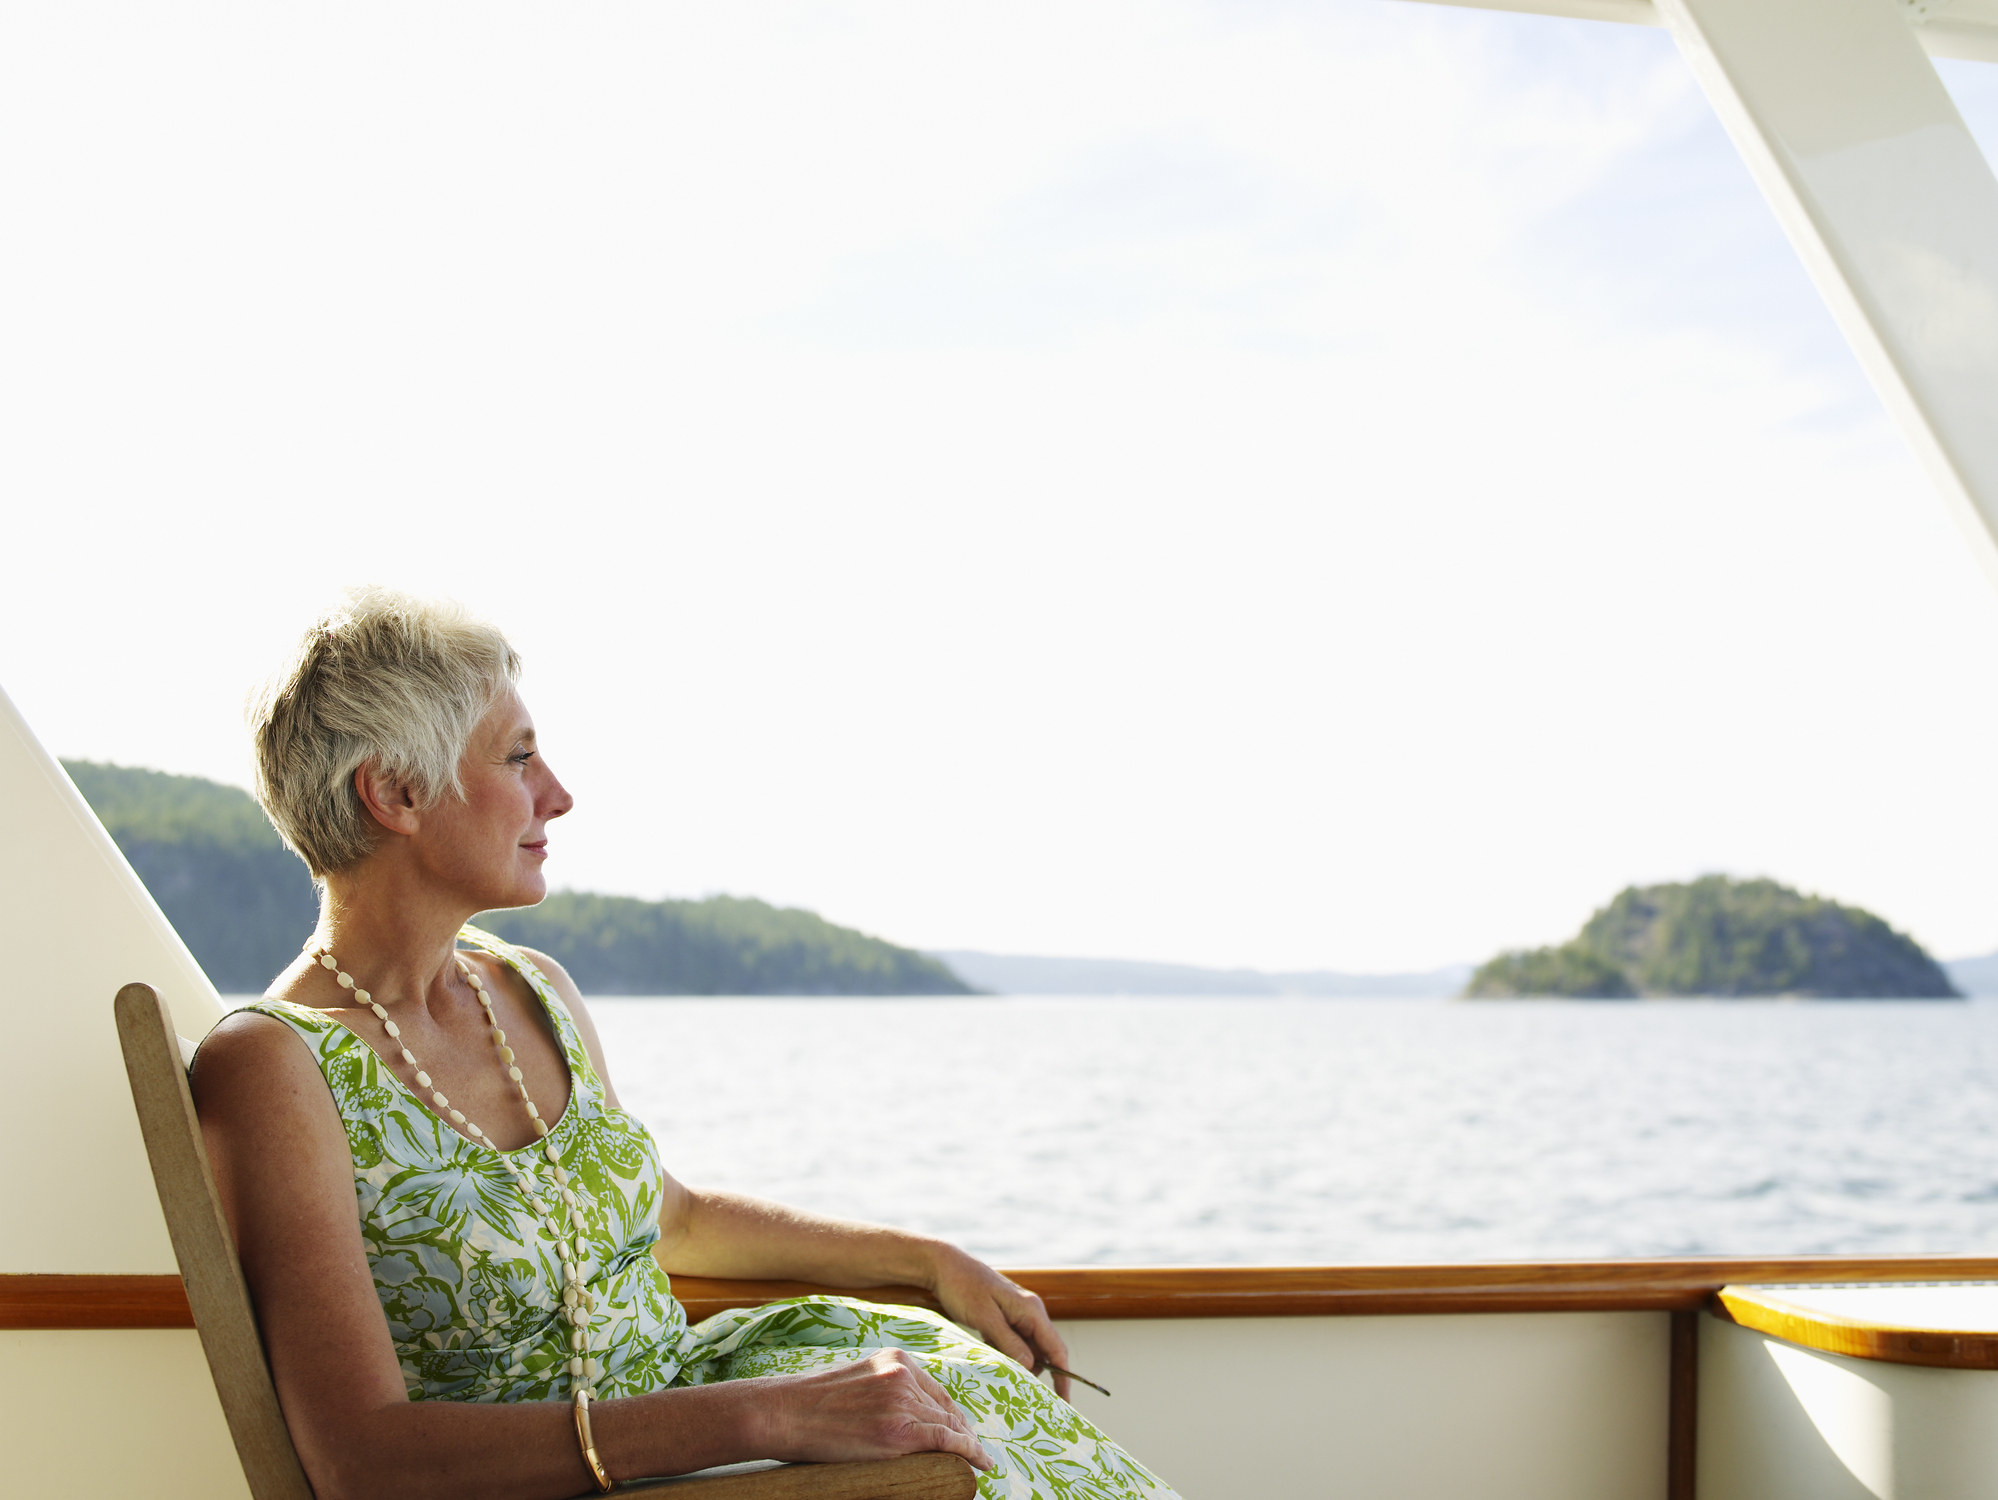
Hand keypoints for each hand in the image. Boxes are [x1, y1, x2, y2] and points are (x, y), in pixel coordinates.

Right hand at [758, 1349, 992, 1471]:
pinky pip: (947, 1442)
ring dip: (965, 1446)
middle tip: (974, 1453)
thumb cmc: (813, 1404)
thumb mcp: (858, 1383)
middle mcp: (904, 1376)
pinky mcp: (899, 1432)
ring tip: (976, 1462)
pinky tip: (981, 1463)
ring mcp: (902, 1402)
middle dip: (961, 1432)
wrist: (786, 1413)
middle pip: (946, 1409)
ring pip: (948, 1427)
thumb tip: (908, 1416)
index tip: (964, 1432)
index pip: (937, 1392)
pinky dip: (970, 1453)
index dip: (954, 1416)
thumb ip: (886, 1390)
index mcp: (896, 1360)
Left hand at [926, 1246, 1075, 1401]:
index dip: (1063, 1377)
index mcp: (1031, 1310)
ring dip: (1019, 1364)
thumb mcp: (985, 1318)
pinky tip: (991, 1358)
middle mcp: (1030, 1312)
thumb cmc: (963, 1287)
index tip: (1063, 1402)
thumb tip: (1031, 1367)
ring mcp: (1019, 1314)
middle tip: (1025, 1398)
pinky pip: (1014, 1342)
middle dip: (1038, 1374)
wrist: (944, 1265)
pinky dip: (1007, 1354)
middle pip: (1044, 1351)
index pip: (1056, 1349)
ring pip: (1028, 1348)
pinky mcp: (1006, 1316)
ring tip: (1003, 1379)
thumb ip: (1008, 1343)